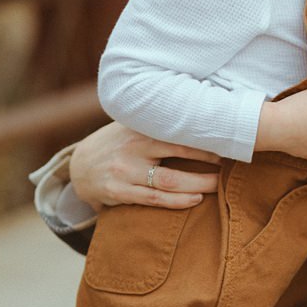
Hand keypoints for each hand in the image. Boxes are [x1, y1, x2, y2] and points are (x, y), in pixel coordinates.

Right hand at [70, 121, 220, 210]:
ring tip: (217, 187)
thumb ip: (157, 121)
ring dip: (197, 187)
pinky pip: (153, 200)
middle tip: (228, 171)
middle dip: (206, 169)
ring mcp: (124, 173)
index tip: (226, 144)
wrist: (79, 165)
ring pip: (167, 184)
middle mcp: (131, 150)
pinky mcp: (118, 192)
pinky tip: (195, 199)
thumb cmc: (116, 142)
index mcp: (138, 129)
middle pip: (176, 162)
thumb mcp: (131, 124)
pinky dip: (177, 201)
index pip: (176, 135)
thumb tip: (199, 104)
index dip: (204, 142)